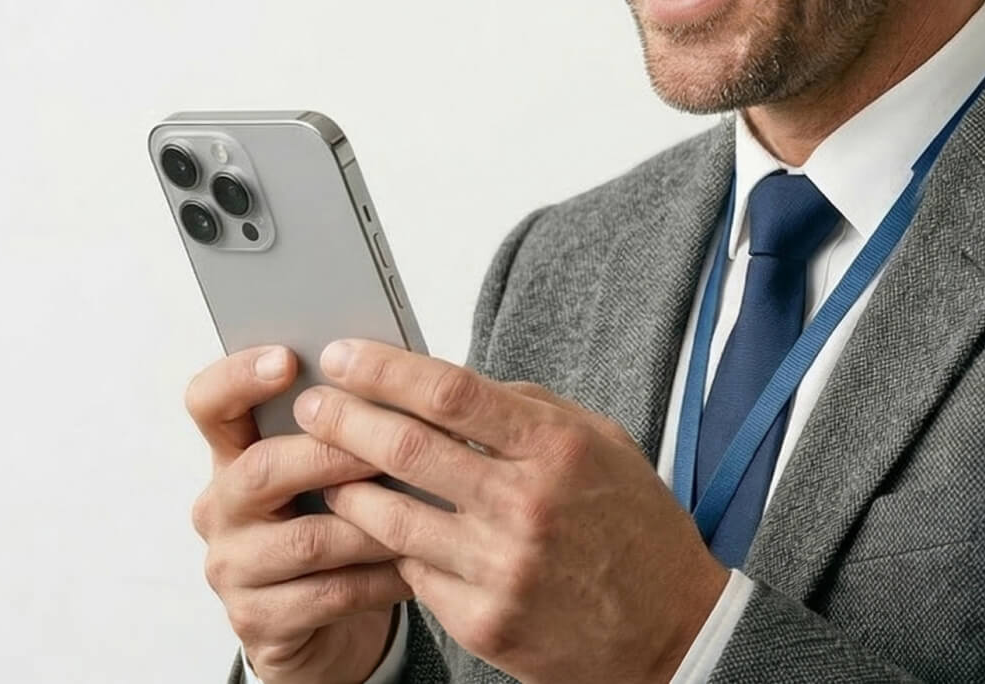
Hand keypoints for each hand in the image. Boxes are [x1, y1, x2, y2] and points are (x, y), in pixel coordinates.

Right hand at [185, 346, 411, 683]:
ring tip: (427, 510)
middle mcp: (221, 507)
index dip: (239, 376)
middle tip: (391, 446)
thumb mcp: (337, 467)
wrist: (327, 623)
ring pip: (306, 539)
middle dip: (334, 454)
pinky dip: (380, 577)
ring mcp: (232, 567)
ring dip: (374, 522)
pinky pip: (328, 594)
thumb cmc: (340, 520)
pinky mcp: (257, 620)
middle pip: (261, 469)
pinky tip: (416, 565)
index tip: (288, 358)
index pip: (209, 403)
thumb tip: (404, 373)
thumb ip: (350, 422)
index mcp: (235, 453)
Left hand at [295, 340, 728, 683]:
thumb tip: (452, 386)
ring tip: (329, 470)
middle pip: (405, 448)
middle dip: (343, 419)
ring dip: (348, 488)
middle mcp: (526, 504)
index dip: (384, 368)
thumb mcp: (603, 445)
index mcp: (558, 448)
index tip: (344, 355)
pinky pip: (413, 573)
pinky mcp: (483, 622)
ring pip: (391, 516)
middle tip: (313, 405)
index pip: (450, 393)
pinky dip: (392, 546)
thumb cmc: (636, 529)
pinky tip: (382, 530)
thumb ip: (529, 411)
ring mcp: (501, 568)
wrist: (671, 630)